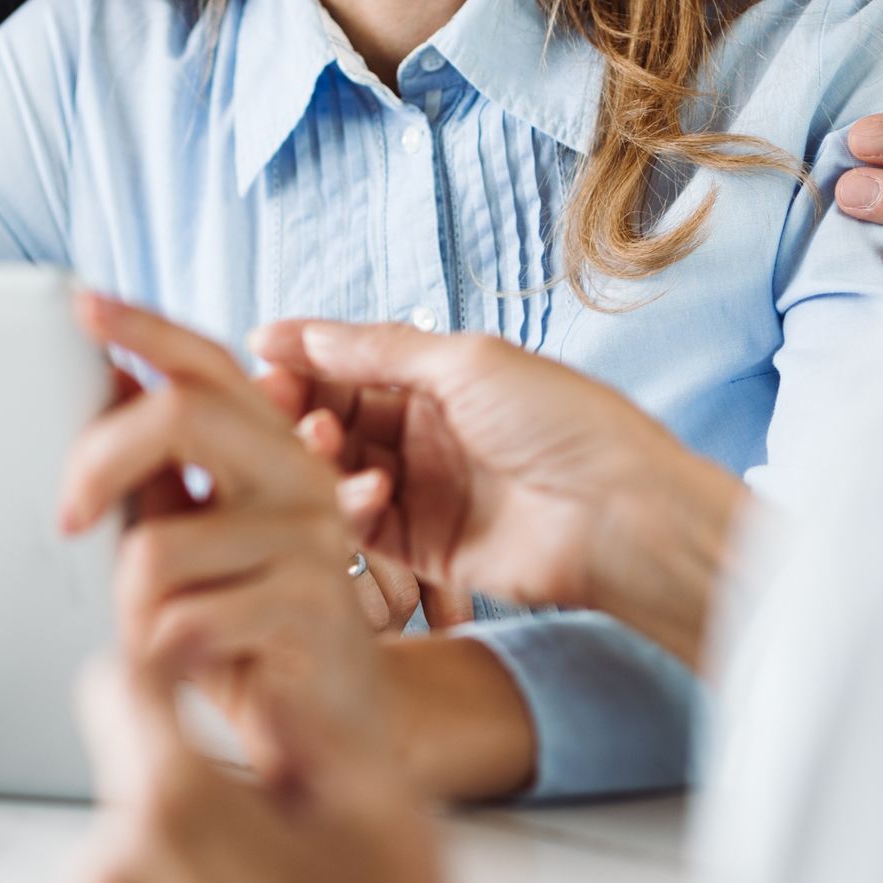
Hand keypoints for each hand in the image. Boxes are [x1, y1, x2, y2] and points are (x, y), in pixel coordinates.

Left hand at [60, 294, 385, 759]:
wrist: (335, 734)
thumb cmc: (250, 638)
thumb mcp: (191, 543)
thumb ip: (156, 474)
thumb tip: (100, 385)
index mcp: (272, 448)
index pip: (206, 364)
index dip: (142, 326)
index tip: (80, 304)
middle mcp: (301, 476)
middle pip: (180, 411)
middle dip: (97, 460)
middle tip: (67, 518)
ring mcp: (313, 537)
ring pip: (159, 542)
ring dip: (126, 606)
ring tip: (151, 635)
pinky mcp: (313, 604)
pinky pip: (185, 618)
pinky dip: (157, 652)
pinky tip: (181, 668)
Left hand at [81, 646, 525, 882]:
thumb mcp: (386, 810)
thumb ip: (311, 719)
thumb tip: (259, 678)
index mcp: (176, 806)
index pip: (117, 685)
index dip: (162, 666)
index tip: (198, 673)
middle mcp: (114, 872)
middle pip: (136, 783)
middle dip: (202, 791)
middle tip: (294, 845)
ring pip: (133, 863)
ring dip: (187, 868)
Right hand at [253, 324, 741, 673]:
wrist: (622, 516)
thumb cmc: (566, 424)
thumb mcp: (466, 363)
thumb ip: (376, 350)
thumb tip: (295, 331)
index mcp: (443, 377)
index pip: (349, 362)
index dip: (303, 358)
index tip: (259, 353)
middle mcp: (428, 433)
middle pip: (335, 416)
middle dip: (299, 407)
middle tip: (274, 402)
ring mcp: (425, 491)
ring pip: (339, 471)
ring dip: (319, 454)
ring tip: (323, 442)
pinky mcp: (425, 551)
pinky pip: (362, 527)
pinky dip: (347, 507)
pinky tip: (363, 492)